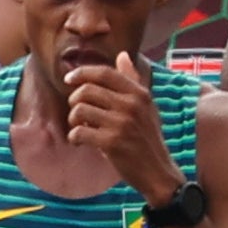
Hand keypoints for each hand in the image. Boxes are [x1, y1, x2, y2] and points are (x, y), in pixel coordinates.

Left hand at [62, 50, 178, 201]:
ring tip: (81, 128)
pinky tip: (80, 142)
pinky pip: (79, 132)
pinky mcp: (112, 143)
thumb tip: (122, 55)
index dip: (82, 72)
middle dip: (75, 101)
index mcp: (139, 94)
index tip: (69, 79)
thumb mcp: (146, 106)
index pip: (105, 73)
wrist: (158, 172)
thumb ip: (132, 81)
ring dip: (73, 120)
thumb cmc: (148, 138)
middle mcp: (131, 105)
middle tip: (78, 113)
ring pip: (79, 110)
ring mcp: (122, 123)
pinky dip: (74, 137)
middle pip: (87, 90)